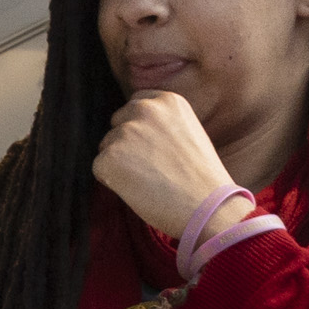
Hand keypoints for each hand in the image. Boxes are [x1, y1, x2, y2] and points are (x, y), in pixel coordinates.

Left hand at [91, 90, 248, 247]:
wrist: (208, 207)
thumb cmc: (202, 181)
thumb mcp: (189, 136)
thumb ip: (163, 126)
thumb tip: (136, 136)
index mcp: (168, 100)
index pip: (137, 104)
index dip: (141, 129)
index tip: (152, 148)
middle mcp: (145, 109)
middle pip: (119, 122)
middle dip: (127, 143)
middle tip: (151, 169)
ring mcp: (126, 131)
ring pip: (107, 147)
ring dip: (121, 164)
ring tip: (150, 182)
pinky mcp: (109, 156)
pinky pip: (100, 169)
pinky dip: (112, 182)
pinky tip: (139, 190)